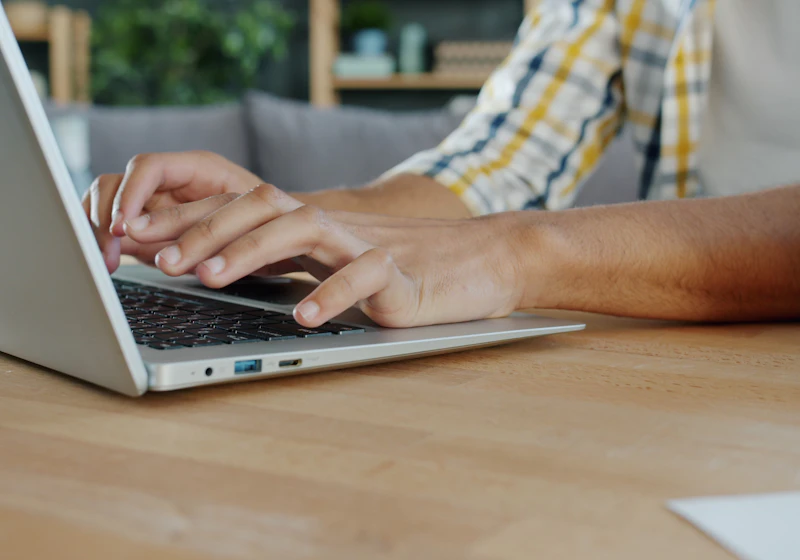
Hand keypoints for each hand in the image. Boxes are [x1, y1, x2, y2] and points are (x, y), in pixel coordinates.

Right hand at [82, 151, 263, 272]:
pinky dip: (101, 240)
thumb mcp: (248, 225)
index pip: (148, 167)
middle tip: (109, 250)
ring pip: (106, 201)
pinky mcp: (148, 225)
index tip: (123, 226)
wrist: (278, 237)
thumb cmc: (270, 225)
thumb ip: (213, 228)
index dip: (130, 194)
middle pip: (117, 182)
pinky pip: (112, 224)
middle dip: (106, 216)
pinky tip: (106, 261)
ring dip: (98, 230)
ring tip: (106, 261)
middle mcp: (171, 181)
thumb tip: (178, 241)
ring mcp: (156, 201)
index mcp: (199, 168)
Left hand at [123, 183, 525, 327]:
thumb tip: (226, 277)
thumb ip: (294, 265)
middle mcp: (335, 228)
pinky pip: (365, 275)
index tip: (143, 240)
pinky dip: (332, 292)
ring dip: (253, 249)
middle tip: (162, 261)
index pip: (244, 208)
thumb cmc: (408, 272)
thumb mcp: (338, 266)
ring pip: (304, 227)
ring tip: (214, 277)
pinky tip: (304, 316)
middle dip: (206, 230)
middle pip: (263, 205)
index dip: (192, 220)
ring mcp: (370, 245)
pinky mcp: (404, 274)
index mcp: (314, 227)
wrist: (485, 262)